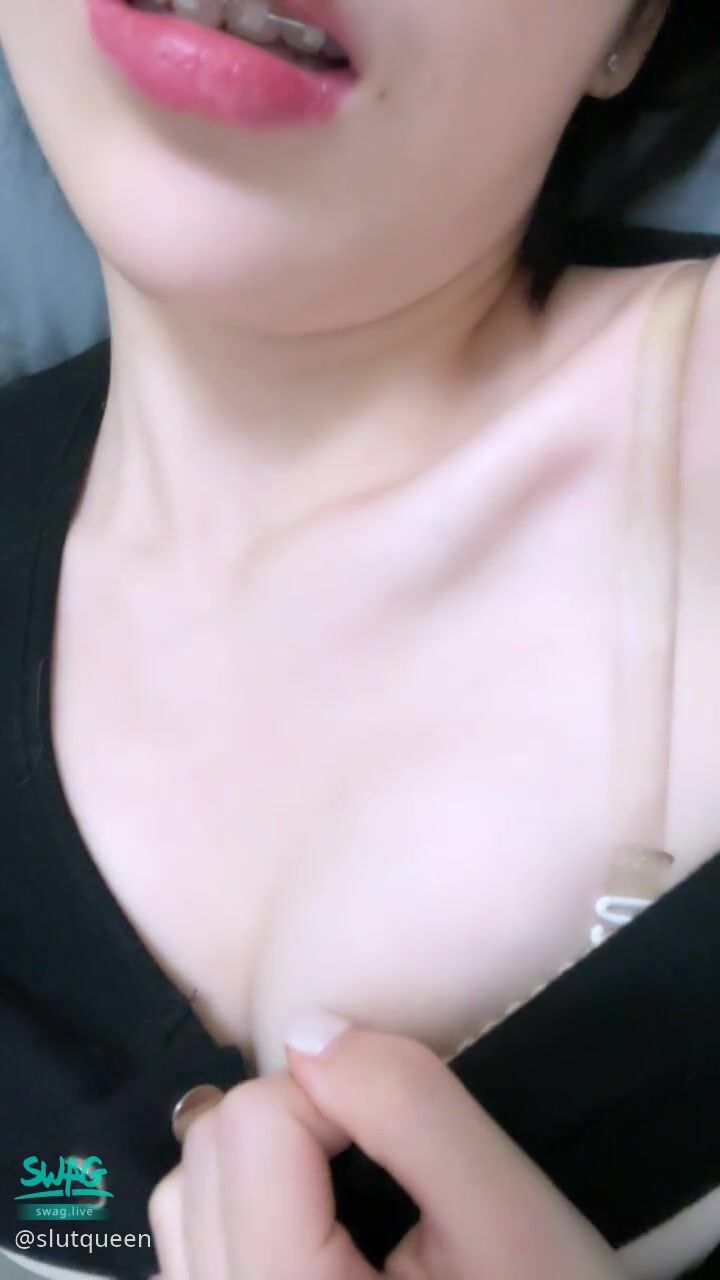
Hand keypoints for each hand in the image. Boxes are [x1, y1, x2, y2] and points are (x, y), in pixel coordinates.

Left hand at [148, 1015, 624, 1278]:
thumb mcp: (510, 1215)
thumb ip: (409, 1109)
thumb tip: (308, 1030)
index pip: (254, 1123)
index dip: (339, 1098)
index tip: (409, 1145)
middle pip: (208, 1151)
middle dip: (298, 1123)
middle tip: (386, 1169)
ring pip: (182, 1196)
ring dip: (259, 1163)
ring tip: (349, 1199)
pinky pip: (190, 1248)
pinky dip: (240, 1210)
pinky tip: (312, 1232)